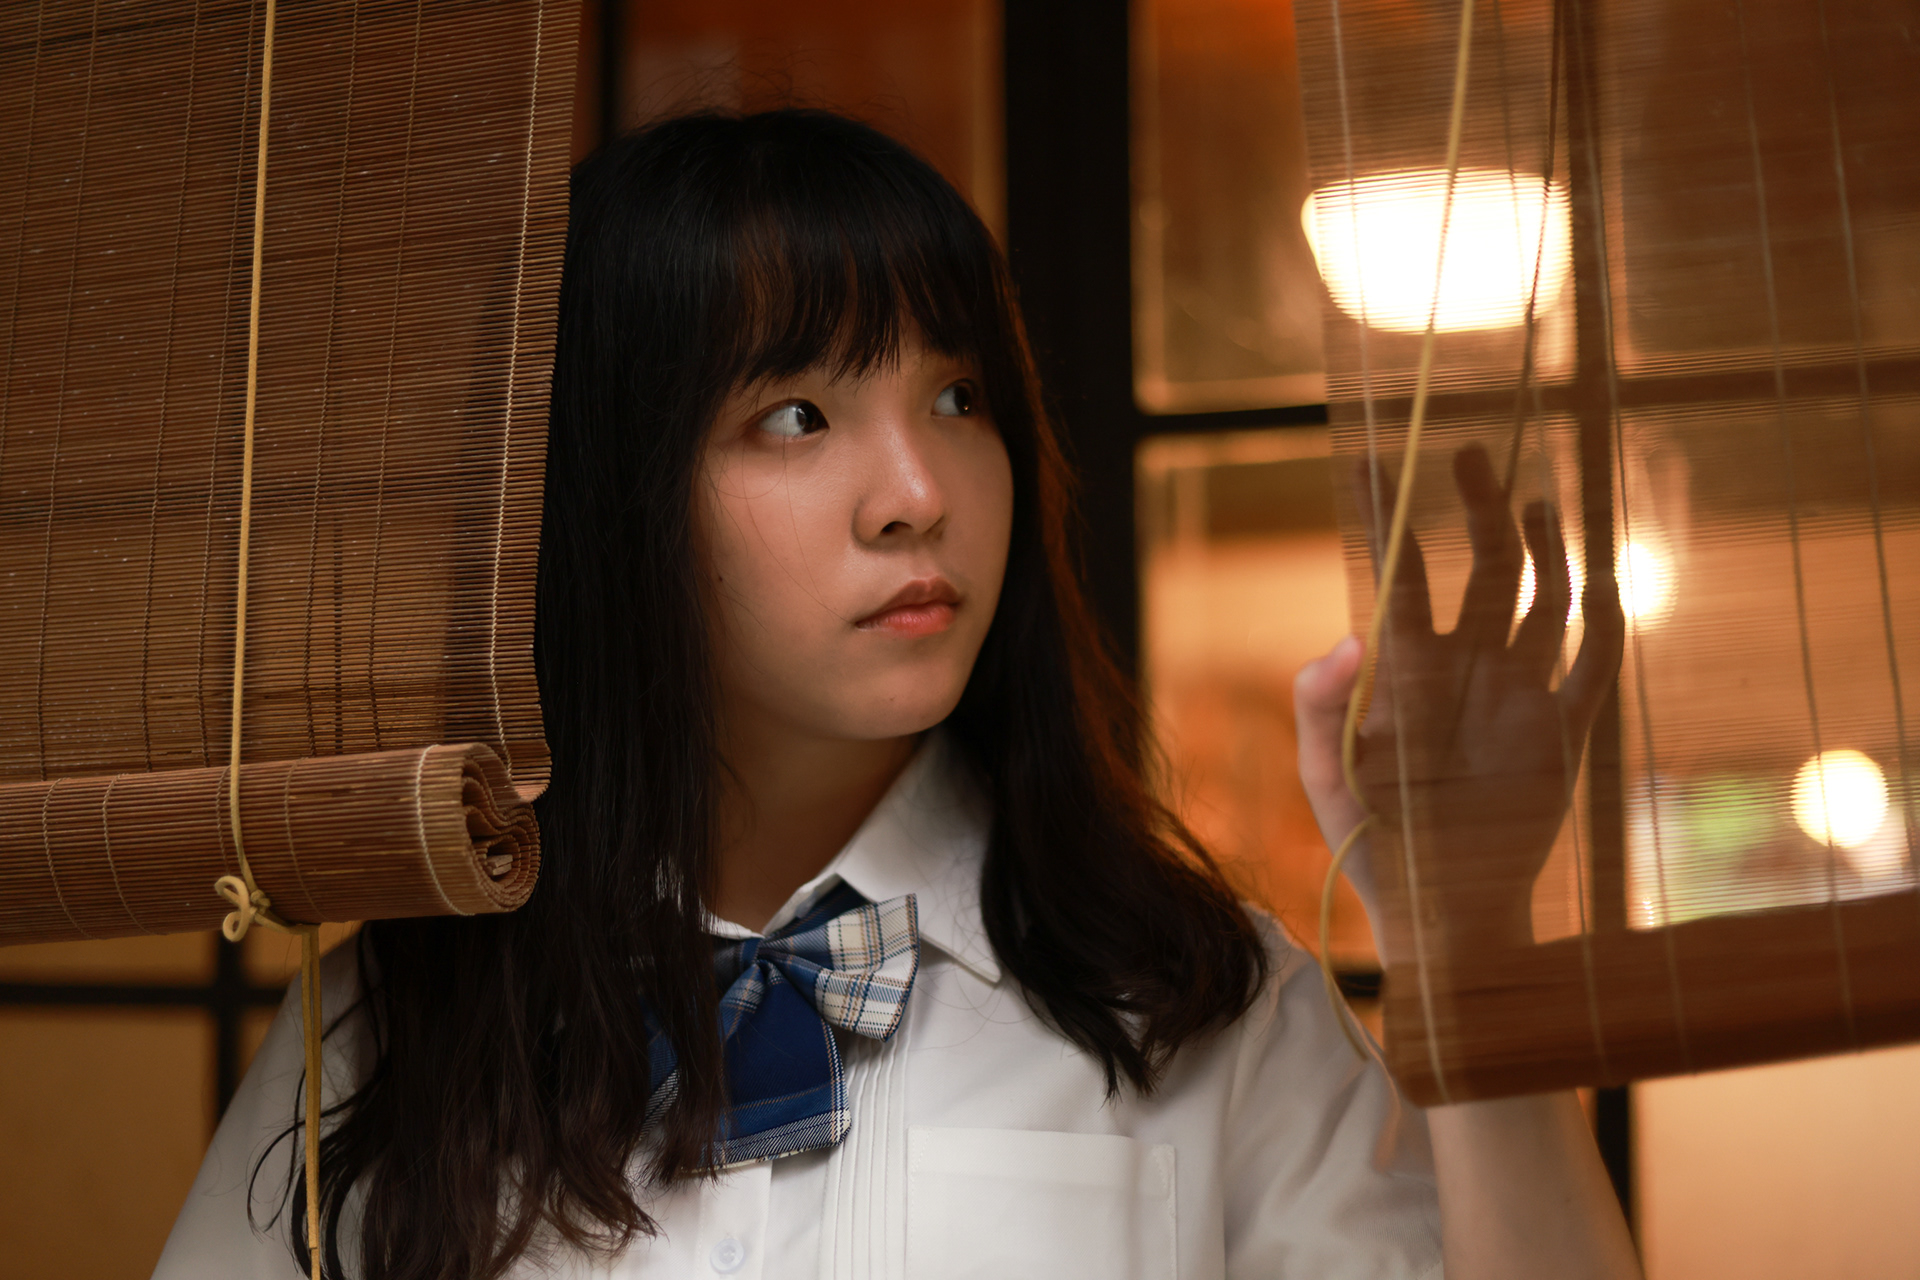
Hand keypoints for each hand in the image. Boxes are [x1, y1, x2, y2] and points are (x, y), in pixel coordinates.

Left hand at [1295, 444, 1624, 955]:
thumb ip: (1318, 705)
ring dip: (1546, 548)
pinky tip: (1606, 580)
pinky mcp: (1561, 734)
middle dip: (1480, 508)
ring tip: (1538, 497)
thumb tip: (1349, 634)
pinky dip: (1608, 624)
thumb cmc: (1367, 839)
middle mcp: (1467, 669)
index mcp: (1407, 670)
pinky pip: (1595, 666)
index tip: (1371, 457)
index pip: (1399, 575)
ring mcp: (1518, 696)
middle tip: (1470, 452)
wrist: (1435, 910)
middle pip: (1486, 567)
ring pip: (1544, 599)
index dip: (1387, 516)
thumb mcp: (1323, 775)